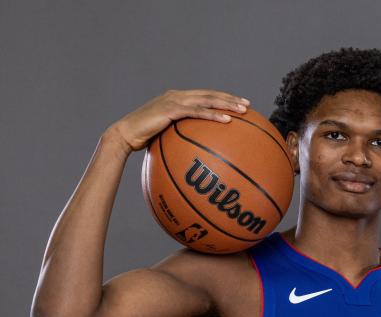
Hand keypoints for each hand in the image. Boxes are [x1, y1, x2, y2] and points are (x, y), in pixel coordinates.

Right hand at [106, 89, 249, 153]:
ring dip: (226, 104)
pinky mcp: (170, 109)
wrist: (124, 136)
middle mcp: (177, 96)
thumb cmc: (144, 140)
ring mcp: (173, 101)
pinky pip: (196, 112)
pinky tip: (227, 120)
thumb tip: (197, 150)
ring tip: (243, 111)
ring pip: (206, 100)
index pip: (205, 96)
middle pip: (209, 94)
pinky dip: (212, 115)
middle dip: (230, 98)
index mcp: (177, 99)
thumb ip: (181, 136)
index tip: (239, 104)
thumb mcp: (166, 136)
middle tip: (247, 105)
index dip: (222, 98)